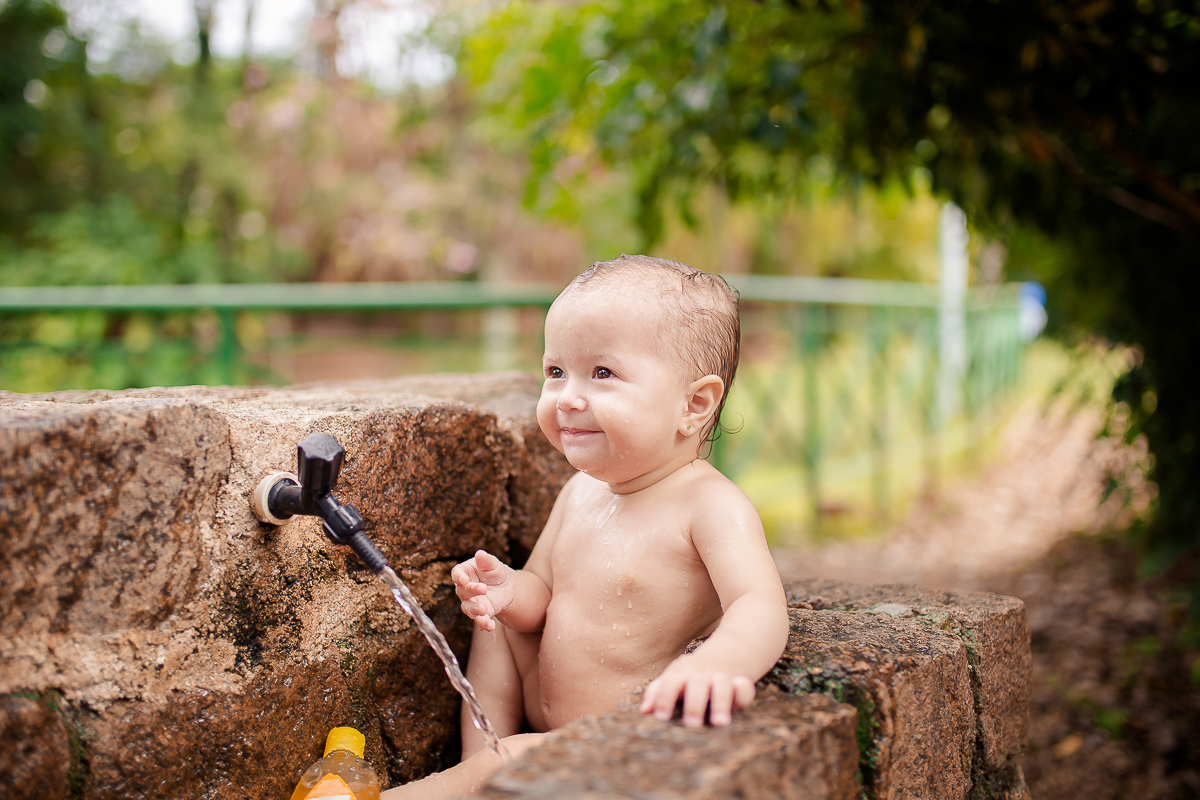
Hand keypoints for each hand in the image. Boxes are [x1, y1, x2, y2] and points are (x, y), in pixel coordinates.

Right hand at [451, 550, 515, 631]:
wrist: (506, 586)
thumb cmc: (495, 571)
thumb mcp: (493, 564)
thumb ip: (486, 560)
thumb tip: (480, 554)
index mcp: (465, 573)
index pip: (457, 574)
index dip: (459, 577)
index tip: (464, 579)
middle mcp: (465, 589)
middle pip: (462, 591)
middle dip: (472, 591)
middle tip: (484, 589)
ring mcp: (472, 602)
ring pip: (467, 608)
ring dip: (474, 610)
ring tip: (484, 609)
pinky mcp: (481, 613)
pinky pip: (480, 620)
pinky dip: (484, 624)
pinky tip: (490, 626)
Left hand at [638, 654, 755, 726]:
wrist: (725, 654)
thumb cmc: (690, 676)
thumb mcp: (673, 679)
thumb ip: (657, 693)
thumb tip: (643, 711)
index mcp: (681, 672)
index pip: (670, 683)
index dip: (664, 698)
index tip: (660, 717)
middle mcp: (702, 673)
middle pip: (697, 684)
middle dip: (694, 703)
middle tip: (691, 724)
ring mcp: (722, 677)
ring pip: (722, 685)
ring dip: (720, 703)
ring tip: (719, 723)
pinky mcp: (740, 682)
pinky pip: (744, 686)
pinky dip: (743, 692)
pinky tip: (741, 705)